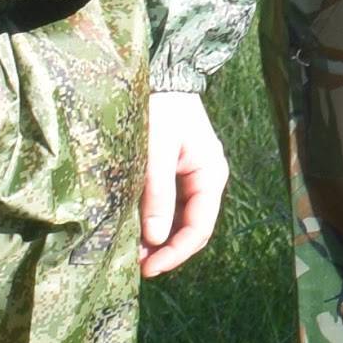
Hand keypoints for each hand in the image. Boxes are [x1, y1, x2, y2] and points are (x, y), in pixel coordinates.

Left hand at [139, 89, 227, 277]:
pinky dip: (153, 221)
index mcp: (211, 176)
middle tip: (135, 267)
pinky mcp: (175, 173)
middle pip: (190, 229)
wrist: (163, 74)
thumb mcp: (157, 149)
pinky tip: (134, 229)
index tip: (148, 268)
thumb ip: (157, 193)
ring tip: (131, 252)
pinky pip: (169, 206)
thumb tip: (155, 239)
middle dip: (165, 250)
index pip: (198, 228)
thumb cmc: (162, 107)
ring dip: (158, 239)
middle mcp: (205, 181)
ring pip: (178, 220)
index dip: (175, 253)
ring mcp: (191, 178)